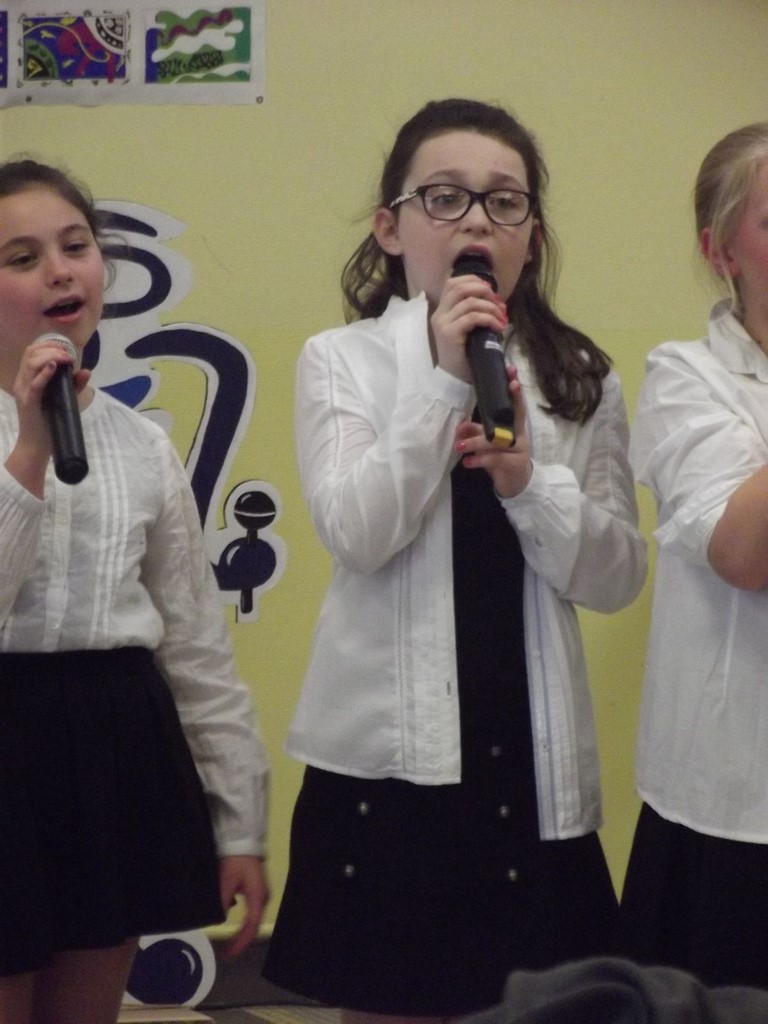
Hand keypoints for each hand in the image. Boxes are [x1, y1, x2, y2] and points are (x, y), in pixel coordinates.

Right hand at [5, 340, 89, 495]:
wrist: (37, 446)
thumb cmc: (49, 422)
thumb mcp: (64, 399)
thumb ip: (73, 385)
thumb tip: (87, 371)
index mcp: (28, 378)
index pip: (32, 352)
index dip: (48, 345)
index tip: (66, 349)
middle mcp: (22, 381)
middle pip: (30, 353)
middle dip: (51, 348)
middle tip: (68, 355)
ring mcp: (23, 391)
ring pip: (30, 364)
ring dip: (50, 356)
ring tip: (65, 359)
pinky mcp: (28, 402)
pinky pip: (34, 384)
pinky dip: (44, 373)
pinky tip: (55, 367)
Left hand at [218, 855, 269, 958]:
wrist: (243, 839)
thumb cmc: (236, 860)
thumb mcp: (226, 880)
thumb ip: (223, 901)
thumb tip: (220, 920)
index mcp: (257, 896)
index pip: (251, 925)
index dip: (241, 942)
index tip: (229, 954)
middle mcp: (262, 897)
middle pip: (253, 924)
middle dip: (241, 939)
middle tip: (227, 952)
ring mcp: (259, 893)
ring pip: (251, 918)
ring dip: (240, 930)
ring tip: (228, 942)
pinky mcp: (254, 889)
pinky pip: (249, 910)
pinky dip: (239, 919)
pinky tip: (227, 917)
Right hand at [430, 274, 507, 381]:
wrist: (455, 379)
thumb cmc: (465, 354)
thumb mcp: (469, 329)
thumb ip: (474, 311)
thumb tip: (494, 297)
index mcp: (442, 310)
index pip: (453, 283)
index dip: (474, 280)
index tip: (491, 291)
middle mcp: (439, 314)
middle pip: (459, 287)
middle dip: (483, 290)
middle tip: (499, 302)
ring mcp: (443, 324)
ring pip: (470, 303)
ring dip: (491, 307)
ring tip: (502, 318)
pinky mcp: (450, 334)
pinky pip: (473, 318)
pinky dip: (489, 319)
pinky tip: (498, 327)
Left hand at [454, 366, 531, 497]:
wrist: (514, 485)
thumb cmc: (501, 459)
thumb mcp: (488, 444)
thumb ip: (476, 432)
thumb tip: (459, 425)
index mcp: (513, 427)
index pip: (516, 405)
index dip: (515, 391)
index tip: (512, 374)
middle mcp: (519, 436)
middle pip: (515, 416)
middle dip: (510, 401)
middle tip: (509, 385)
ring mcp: (519, 450)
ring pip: (497, 441)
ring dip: (475, 443)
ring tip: (458, 447)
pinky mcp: (514, 465)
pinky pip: (495, 459)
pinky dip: (479, 460)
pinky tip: (467, 462)